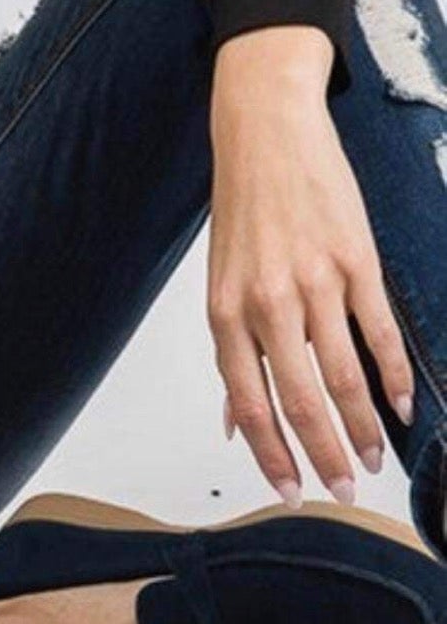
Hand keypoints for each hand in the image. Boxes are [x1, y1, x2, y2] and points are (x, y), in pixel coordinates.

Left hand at [208, 32, 414, 505]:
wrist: (266, 130)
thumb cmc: (244, 208)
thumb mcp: (220, 280)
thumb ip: (233, 351)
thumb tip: (232, 421)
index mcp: (226, 311)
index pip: (250, 404)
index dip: (272, 457)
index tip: (292, 493)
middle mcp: (268, 302)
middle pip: (301, 400)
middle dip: (326, 455)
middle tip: (345, 491)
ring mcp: (315, 281)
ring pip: (345, 374)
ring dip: (365, 426)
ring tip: (377, 459)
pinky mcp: (356, 260)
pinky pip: (380, 332)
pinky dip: (395, 375)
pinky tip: (404, 405)